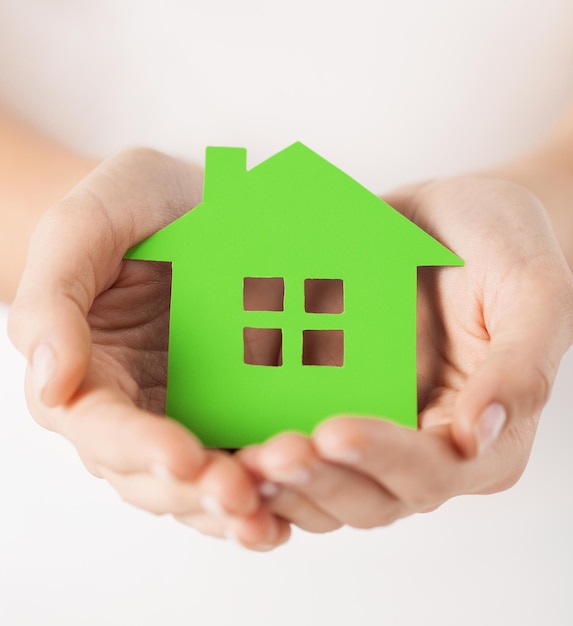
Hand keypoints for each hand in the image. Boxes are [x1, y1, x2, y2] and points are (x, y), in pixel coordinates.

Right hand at [8, 148, 288, 549]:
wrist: (181, 202)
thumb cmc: (124, 210)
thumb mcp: (81, 230)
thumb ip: (53, 303)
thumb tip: (53, 384)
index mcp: (85, 376)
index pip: (102, 428)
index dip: (139, 447)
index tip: (184, 456)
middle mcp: (134, 409)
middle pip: (155, 476)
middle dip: (197, 492)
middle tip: (242, 496)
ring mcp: (186, 412)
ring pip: (203, 482)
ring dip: (237, 505)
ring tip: (274, 515)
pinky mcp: (231, 405)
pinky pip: (246, 453)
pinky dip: (269, 485)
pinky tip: (301, 494)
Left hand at [238, 176, 572, 532]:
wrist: (453, 217)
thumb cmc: (505, 245)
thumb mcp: (535, 291)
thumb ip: (521, 367)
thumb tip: (478, 436)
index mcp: (480, 435)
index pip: (430, 470)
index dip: (383, 458)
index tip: (333, 428)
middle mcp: (423, 445)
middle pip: (368, 495)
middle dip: (319, 480)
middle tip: (271, 453)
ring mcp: (373, 428)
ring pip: (324, 485)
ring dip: (281, 483)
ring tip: (238, 459)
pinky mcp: (331, 400)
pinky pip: (296, 441)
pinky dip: (260, 453)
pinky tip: (223, 439)